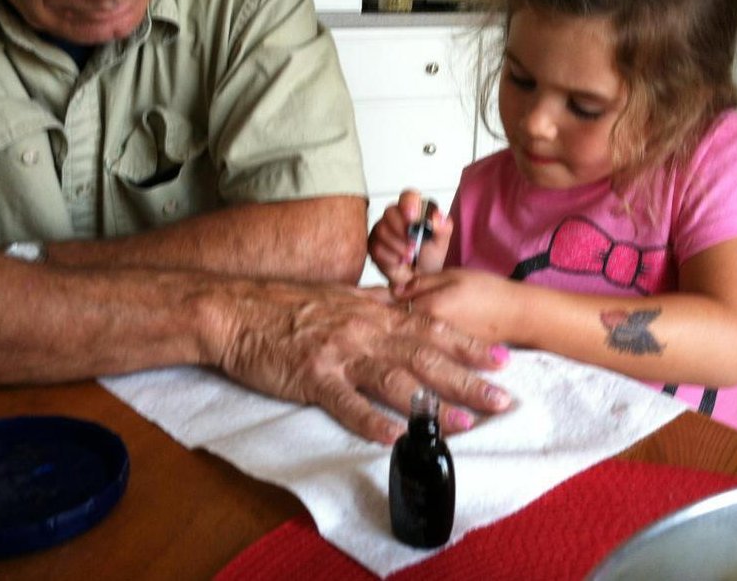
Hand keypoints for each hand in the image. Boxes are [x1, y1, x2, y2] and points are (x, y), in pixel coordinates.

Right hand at [215, 279, 510, 443]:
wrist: (235, 310)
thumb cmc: (283, 305)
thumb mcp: (336, 298)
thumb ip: (372, 307)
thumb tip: (402, 309)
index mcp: (371, 313)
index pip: (430, 327)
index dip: (468, 344)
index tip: (502, 359)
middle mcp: (363, 331)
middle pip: (425, 355)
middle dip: (467, 379)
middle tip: (502, 399)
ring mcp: (338, 354)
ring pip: (396, 379)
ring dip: (432, 404)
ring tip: (463, 424)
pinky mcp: (312, 376)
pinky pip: (346, 403)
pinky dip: (371, 421)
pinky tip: (394, 438)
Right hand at [368, 190, 452, 287]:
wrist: (417, 278)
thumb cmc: (429, 257)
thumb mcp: (441, 242)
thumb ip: (444, 227)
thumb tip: (437, 216)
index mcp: (414, 209)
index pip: (408, 196)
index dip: (408, 204)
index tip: (412, 218)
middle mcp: (396, 216)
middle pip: (390, 212)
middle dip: (402, 231)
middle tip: (414, 245)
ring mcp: (382, 228)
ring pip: (382, 230)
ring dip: (398, 247)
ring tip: (409, 256)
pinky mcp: (373, 243)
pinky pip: (376, 247)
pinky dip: (390, 257)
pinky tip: (399, 261)